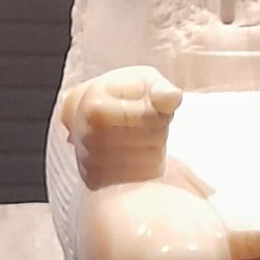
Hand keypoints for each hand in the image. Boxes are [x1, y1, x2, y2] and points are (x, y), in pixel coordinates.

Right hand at [61, 67, 181, 188]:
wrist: (89, 115)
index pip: (151, 116)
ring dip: (156, 147)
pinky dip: (148, 166)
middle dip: (159, 129)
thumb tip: (172, 97)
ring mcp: (89, 160)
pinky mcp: (94, 179)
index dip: (161, 111)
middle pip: (154, 138)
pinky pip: (142, 177)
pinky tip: (136, 153)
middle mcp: (88, 135)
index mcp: (95, 106)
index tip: (149, 105)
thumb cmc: (123, 94)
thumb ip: (160, 87)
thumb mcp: (142, 80)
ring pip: (151, 159)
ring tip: (140, 136)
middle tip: (145, 122)